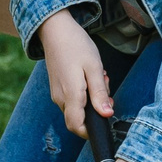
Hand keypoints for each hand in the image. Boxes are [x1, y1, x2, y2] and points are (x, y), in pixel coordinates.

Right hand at [34, 9, 110, 139]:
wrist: (55, 29)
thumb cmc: (76, 45)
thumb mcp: (94, 68)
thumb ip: (100, 93)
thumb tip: (106, 114)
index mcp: (70, 94)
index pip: (77, 126)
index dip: (90, 132)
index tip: (104, 122)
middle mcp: (60, 98)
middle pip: (79, 118)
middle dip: (96, 109)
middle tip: (106, 86)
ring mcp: (56, 93)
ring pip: (77, 107)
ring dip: (91, 98)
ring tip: (99, 76)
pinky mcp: (57, 87)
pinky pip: (72, 98)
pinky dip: (84, 92)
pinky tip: (89, 75)